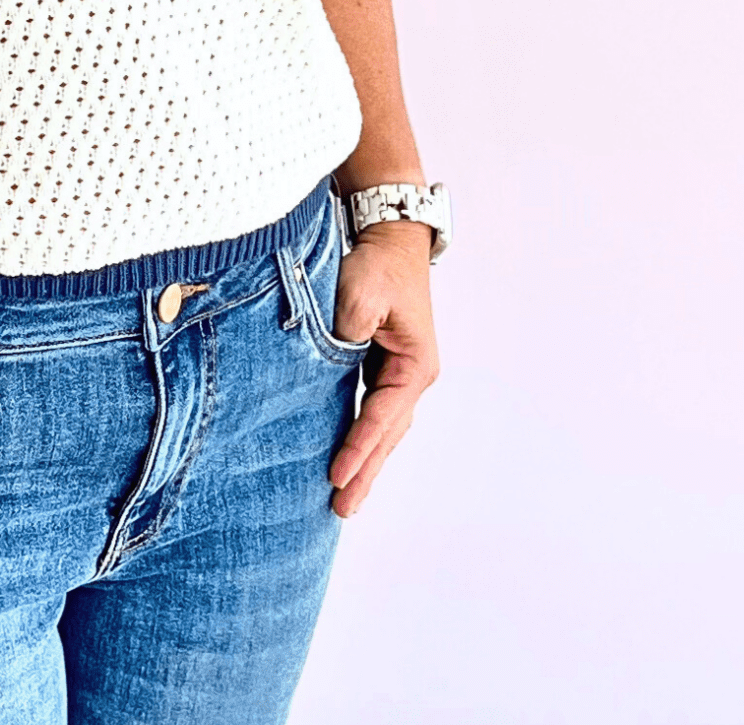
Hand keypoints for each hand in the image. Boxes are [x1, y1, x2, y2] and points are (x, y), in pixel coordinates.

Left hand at [327, 222, 439, 518]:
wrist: (389, 235)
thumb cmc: (378, 263)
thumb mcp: (360, 295)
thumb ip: (346, 336)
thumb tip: (329, 368)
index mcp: (414, 365)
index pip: (381, 417)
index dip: (358, 448)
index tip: (336, 476)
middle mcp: (412, 375)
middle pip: (386, 434)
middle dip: (365, 472)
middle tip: (342, 509)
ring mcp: (398, 373)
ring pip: (380, 427)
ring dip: (364, 460)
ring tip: (344, 498)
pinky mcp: (380, 365)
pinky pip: (370, 410)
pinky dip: (359, 435)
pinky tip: (343, 455)